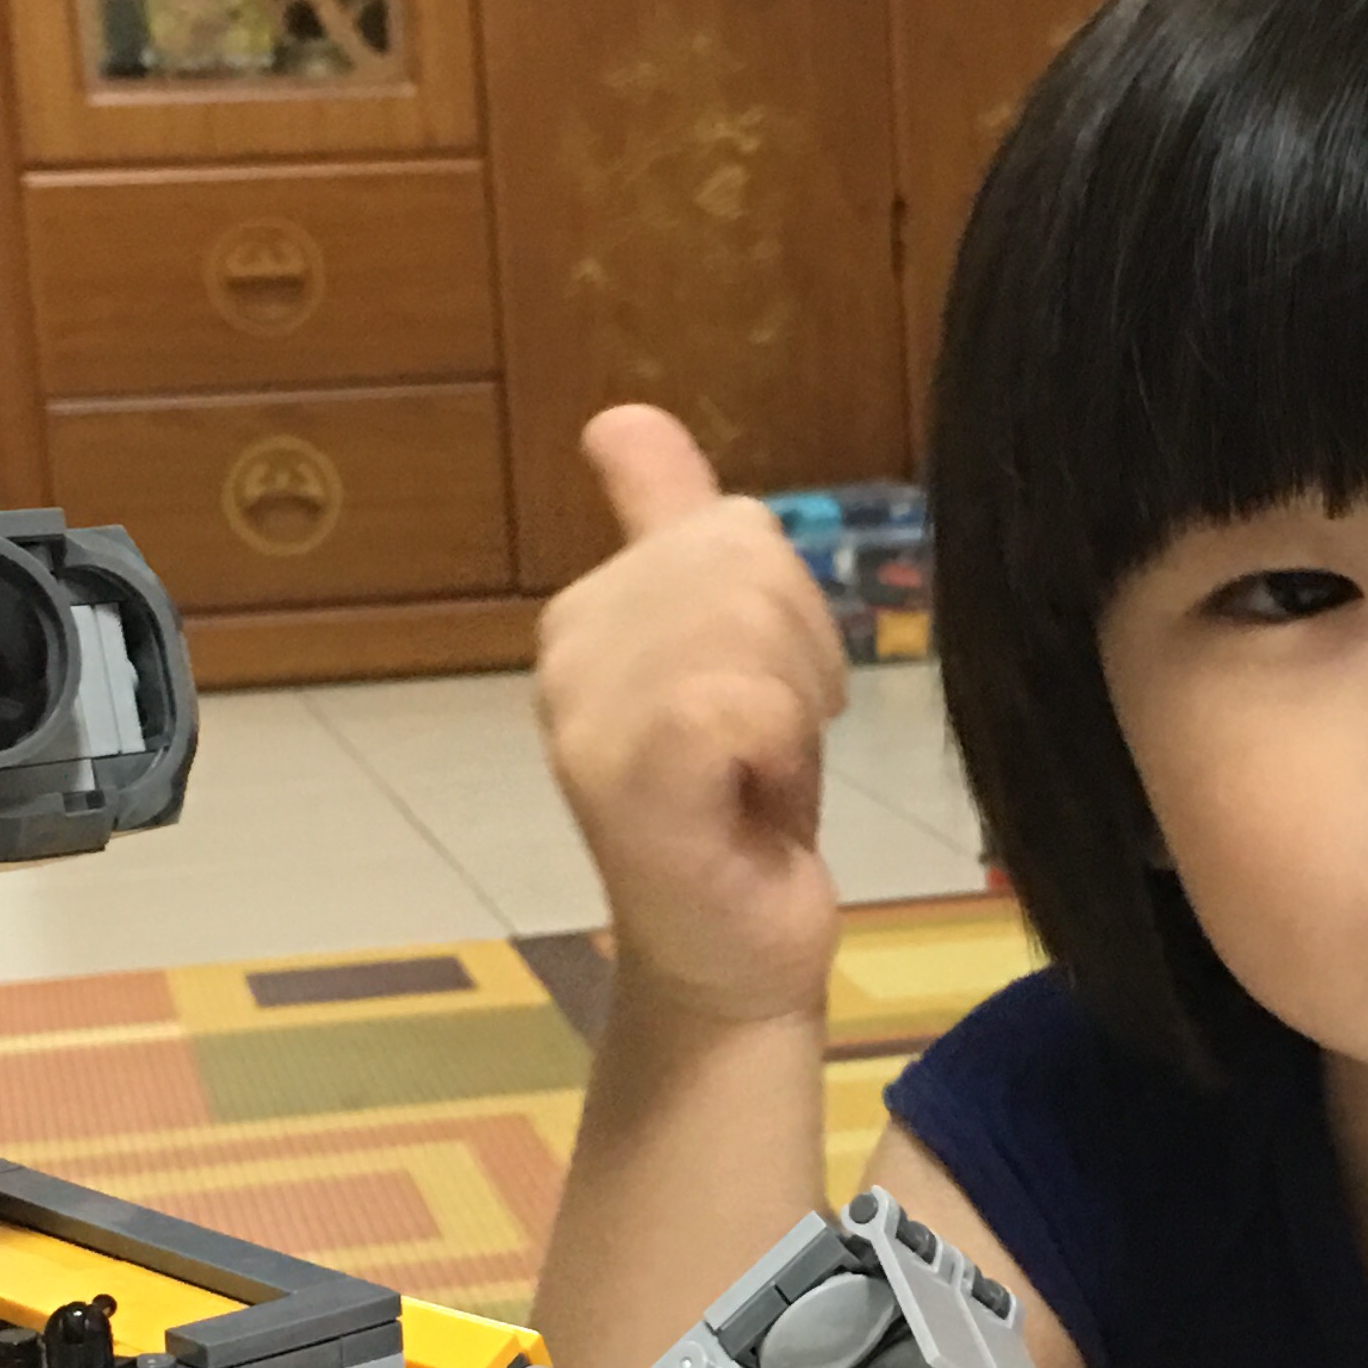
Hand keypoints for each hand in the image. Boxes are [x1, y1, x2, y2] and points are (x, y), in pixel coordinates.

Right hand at [533, 406, 850, 1022]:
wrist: (734, 955)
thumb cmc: (739, 808)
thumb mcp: (731, 642)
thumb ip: (674, 524)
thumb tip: (619, 412)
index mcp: (589, 608)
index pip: (733, 529)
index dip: (789, 618)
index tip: (765, 707)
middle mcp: (567, 647)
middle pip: (747, 563)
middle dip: (799, 660)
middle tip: (770, 752)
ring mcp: (584, 714)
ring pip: (748, 625)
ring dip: (793, 714)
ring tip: (757, 779)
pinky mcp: (622, 779)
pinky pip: (737, 702)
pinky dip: (779, 755)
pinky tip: (749, 805)